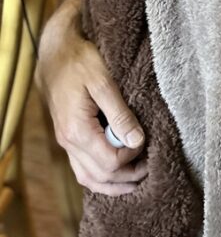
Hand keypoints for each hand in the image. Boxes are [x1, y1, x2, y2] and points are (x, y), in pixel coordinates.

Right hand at [36, 0, 146, 194]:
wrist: (55, 54)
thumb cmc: (80, 62)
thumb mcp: (104, 82)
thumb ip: (121, 113)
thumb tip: (137, 141)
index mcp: (77, 130)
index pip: (110, 162)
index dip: (132, 158)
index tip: (146, 142)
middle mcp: (68, 143)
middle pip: (100, 177)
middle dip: (127, 176)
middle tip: (150, 166)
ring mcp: (66, 143)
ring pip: (88, 179)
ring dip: (114, 182)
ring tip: (138, 176)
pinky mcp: (68, 139)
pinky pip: (83, 169)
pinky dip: (101, 176)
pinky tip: (117, 172)